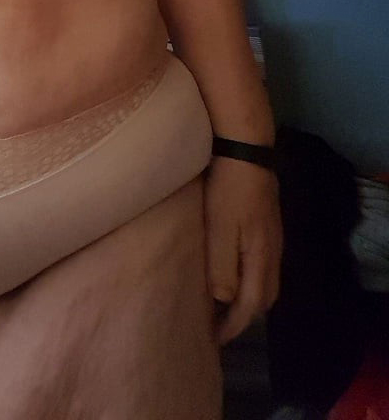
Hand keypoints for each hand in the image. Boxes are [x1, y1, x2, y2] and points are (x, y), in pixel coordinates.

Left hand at [204, 155, 282, 344]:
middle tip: (216, 326)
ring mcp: (273, 236)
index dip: (233, 326)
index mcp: (262, 257)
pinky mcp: (267, 223)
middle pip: (264, 298)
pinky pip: (262, 264)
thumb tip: (224, 300)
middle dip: (242, 318)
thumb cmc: (227, 189)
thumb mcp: (218, 228)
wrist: (246, 148)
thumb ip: (222, 267)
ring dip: (246, 299)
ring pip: (265, 281)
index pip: (252, 306)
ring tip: (221, 304)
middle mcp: (273, 252)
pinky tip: (231, 271)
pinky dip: (249, 279)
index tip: (213, 340)